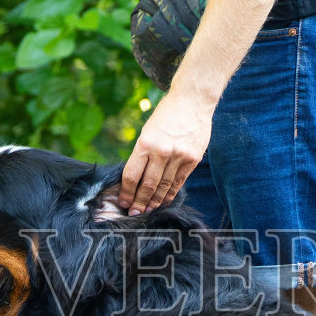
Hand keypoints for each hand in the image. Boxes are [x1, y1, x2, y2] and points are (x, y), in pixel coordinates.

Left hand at [119, 90, 212, 213]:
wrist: (192, 102)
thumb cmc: (166, 116)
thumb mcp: (147, 131)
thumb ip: (143, 154)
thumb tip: (136, 179)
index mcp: (146, 143)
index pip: (132, 175)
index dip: (127, 192)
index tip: (123, 202)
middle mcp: (162, 151)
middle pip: (148, 185)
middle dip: (139, 202)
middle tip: (134, 213)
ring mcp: (179, 156)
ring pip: (164, 187)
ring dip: (154, 201)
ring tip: (147, 210)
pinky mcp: (192, 160)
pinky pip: (178, 182)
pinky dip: (170, 194)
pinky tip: (163, 201)